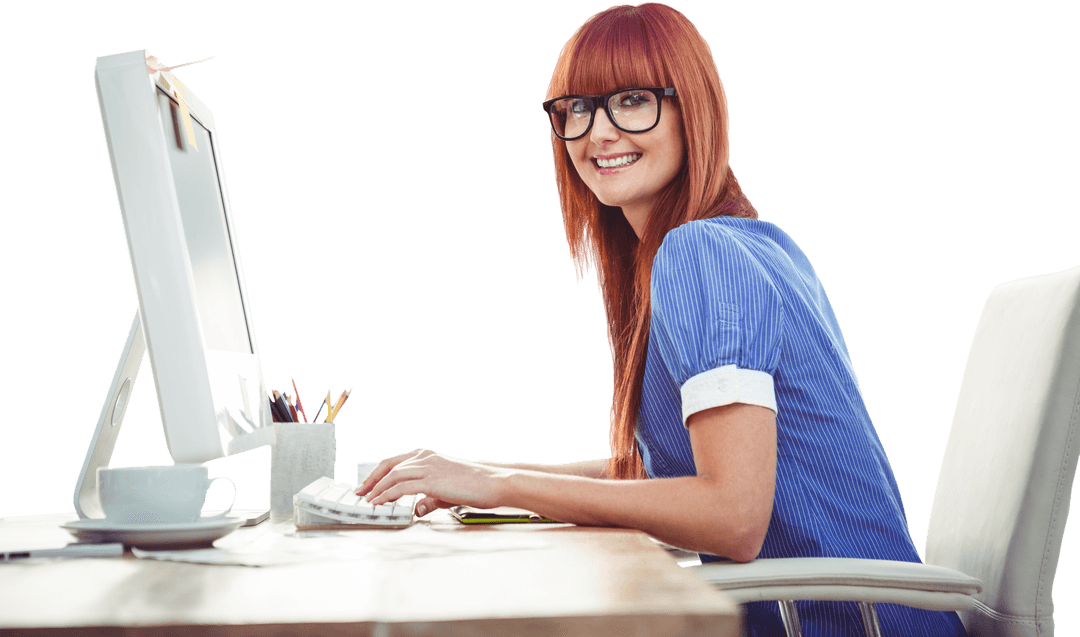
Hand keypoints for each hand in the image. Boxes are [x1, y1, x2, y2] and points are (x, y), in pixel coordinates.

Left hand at [353, 449, 506, 516]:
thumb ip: (430, 499)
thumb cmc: (475, 486)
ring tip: (367, 501)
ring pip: (393, 476)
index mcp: (428, 456)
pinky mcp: (431, 480)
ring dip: (377, 489)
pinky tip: (381, 503)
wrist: (493, 482)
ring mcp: (428, 467)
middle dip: (371, 480)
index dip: (378, 473)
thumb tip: (418, 509)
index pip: (395, 462)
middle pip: (389, 466)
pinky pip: (402, 487)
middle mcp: (425, 458)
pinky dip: (388, 495)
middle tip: (360, 493)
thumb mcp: (446, 492)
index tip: (367, 484)